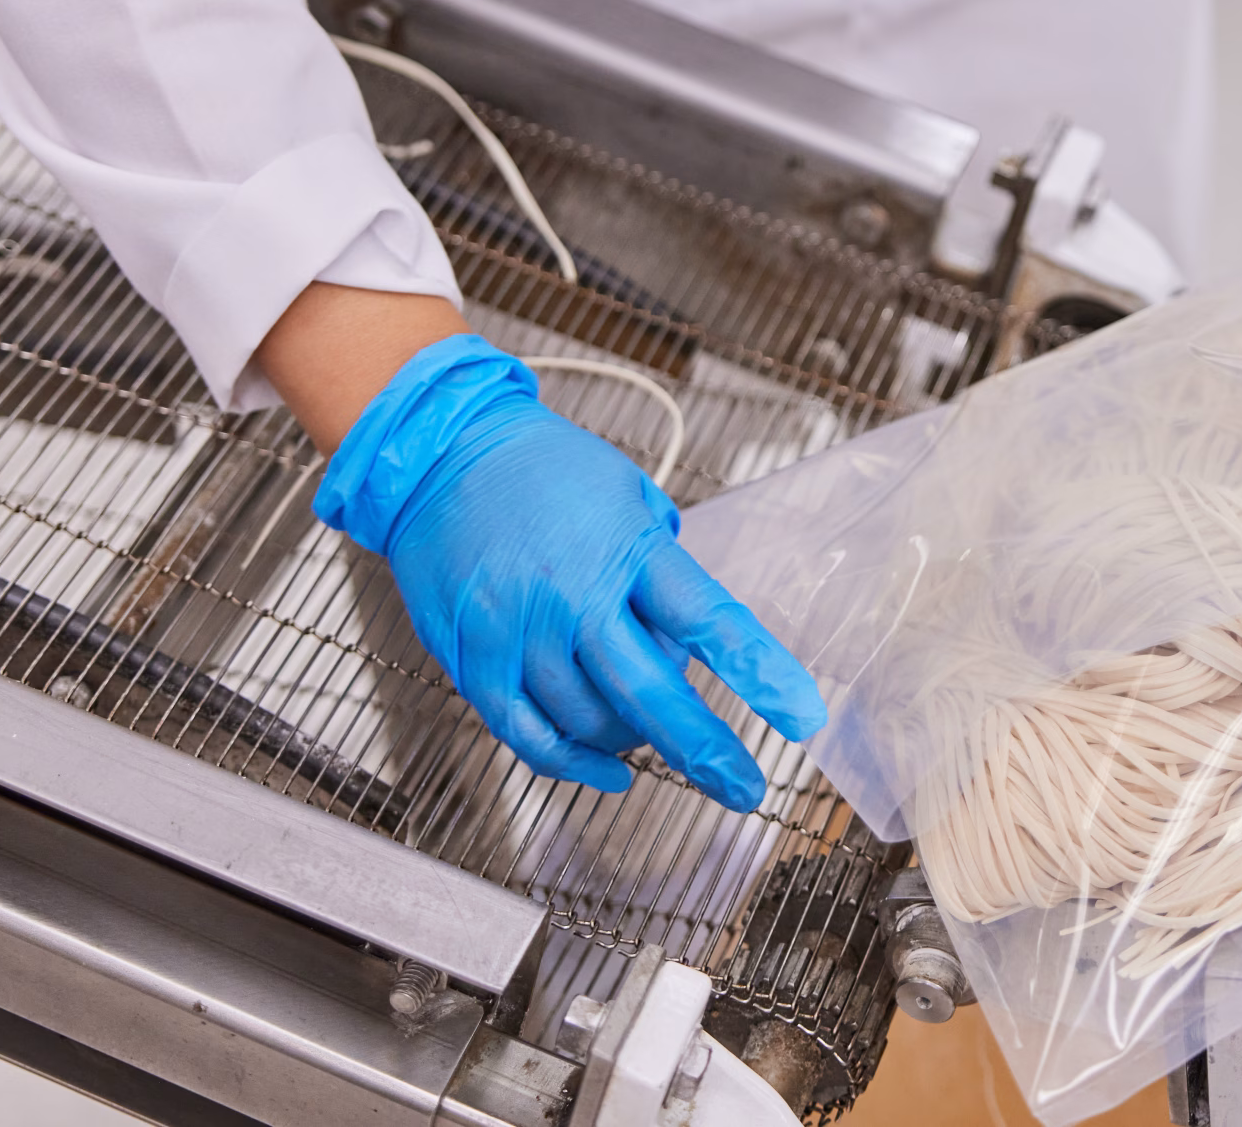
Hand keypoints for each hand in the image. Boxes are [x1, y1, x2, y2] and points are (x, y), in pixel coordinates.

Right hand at [312, 334, 825, 809]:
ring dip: (635, 737)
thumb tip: (690, 637)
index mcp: (626, 548)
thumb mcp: (627, 490)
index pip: (708, 619)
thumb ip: (663, 562)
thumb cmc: (543, 468)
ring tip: (648, 722)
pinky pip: (530, 738)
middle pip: (652, 693)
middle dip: (707, 751)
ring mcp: (519, 633)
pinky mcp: (474, 660)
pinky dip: (575, 765)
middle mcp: (573, 596)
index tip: (802, 717)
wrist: (438, 453)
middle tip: (746, 788)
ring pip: (593, 724)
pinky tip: (610, 771)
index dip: (760, 672)